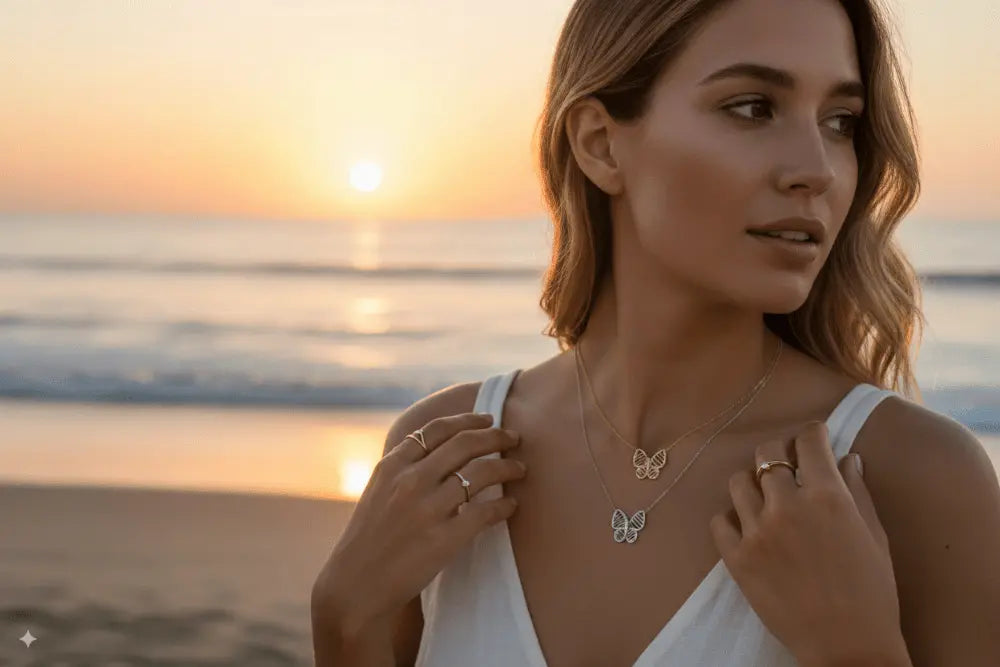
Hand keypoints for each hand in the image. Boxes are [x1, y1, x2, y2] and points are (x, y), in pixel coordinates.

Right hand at [311, 412, 525, 638]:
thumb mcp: (378, 491)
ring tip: (520, 468)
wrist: (355, 585)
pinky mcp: (444, 539)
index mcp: (393, 466)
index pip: (437, 429)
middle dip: (496, 437)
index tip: (489, 419)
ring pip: (482, 473)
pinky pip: (486, 512)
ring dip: (507, 468)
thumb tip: (441, 450)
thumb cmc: (369, 539)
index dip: (468, 420)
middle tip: (514, 438)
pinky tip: (512, 506)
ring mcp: (428, 509)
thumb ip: (404, 468)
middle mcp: (411, 481)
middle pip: (465, 444)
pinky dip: (504, 506)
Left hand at [708, 421, 905, 664]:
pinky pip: (719, 520)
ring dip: (753, 484)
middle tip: (787, 465)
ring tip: (765, 496)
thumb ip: (857, 492)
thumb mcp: (875, 536)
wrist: (846, 645)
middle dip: (778, 454)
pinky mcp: (736, 558)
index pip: (808, 443)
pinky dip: (732, 518)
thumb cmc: (871, 592)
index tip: (813, 437)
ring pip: (738, 483)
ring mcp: (757, 532)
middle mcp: (787, 507)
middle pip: (767, 456)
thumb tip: (846, 458)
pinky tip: (748, 526)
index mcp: (828, 497)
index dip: (811, 434)